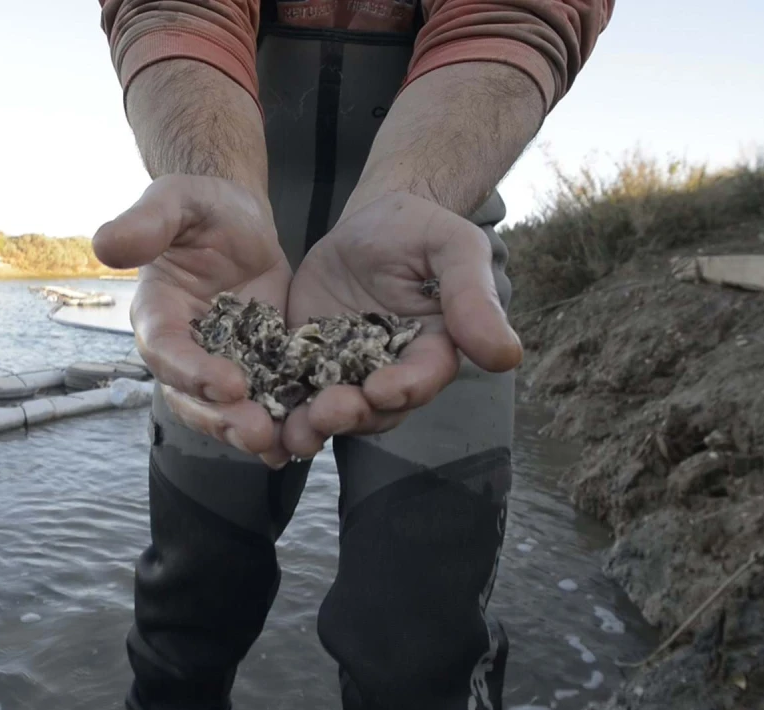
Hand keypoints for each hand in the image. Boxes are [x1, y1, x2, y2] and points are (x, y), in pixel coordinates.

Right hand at [93, 174, 292, 466]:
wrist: (240, 222)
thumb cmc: (201, 208)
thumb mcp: (177, 202)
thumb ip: (146, 222)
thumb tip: (104, 245)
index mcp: (158, 313)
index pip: (165, 350)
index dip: (191, 370)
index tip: (228, 383)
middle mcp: (182, 349)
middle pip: (191, 397)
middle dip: (222, 418)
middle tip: (257, 432)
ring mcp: (218, 364)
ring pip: (223, 412)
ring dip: (248, 433)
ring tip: (281, 446)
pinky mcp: (256, 368)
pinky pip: (263, 403)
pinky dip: (280, 424)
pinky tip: (304, 439)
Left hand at [281, 191, 522, 456]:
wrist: (368, 225)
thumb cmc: (418, 231)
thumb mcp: (452, 247)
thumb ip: (473, 297)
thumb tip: (507, 355)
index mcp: (432, 351)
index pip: (422, 378)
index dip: (405, 387)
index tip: (383, 387)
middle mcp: (391, 374)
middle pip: (374, 408)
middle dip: (351, 414)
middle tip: (327, 411)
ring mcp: (347, 375)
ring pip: (332, 413)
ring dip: (312, 427)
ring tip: (291, 431)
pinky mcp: (307, 367)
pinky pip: (292, 395)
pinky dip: (276, 411)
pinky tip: (256, 419)